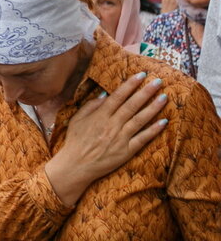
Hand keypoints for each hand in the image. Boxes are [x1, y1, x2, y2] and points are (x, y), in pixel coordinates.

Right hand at [45, 71, 168, 205]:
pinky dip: (153, 130)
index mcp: (100, 115)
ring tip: (164, 97)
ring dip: (153, 108)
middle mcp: (112, 124)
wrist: (76, 165)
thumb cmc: (75, 141)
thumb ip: (91, 106)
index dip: (130, 85)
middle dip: (146, 92)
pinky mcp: (127, 151)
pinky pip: (143, 138)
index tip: (141, 75)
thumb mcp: (77, 120)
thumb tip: (106, 94)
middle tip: (158, 81)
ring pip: (140, 120)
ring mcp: (120, 138)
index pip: (118, 96)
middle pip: (132, 105)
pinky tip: (163, 121)